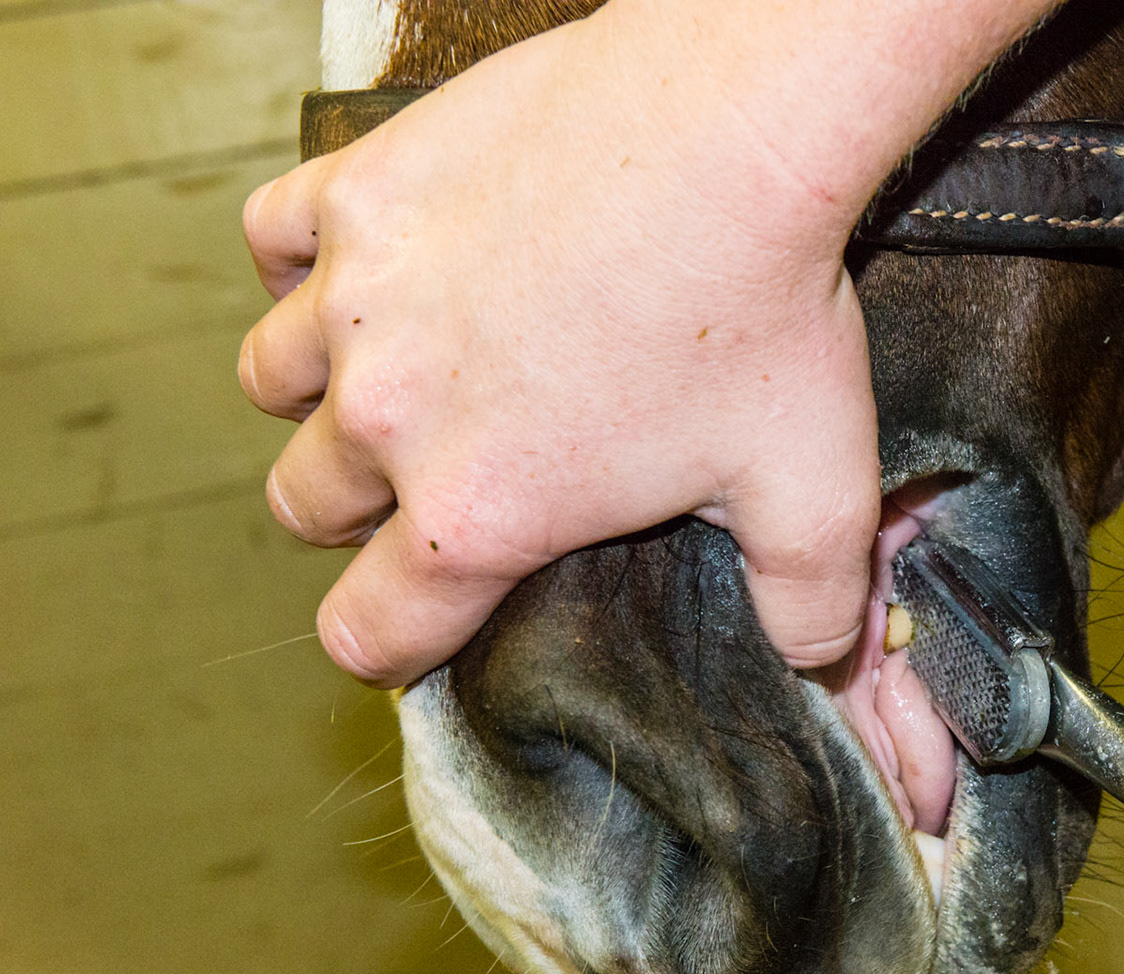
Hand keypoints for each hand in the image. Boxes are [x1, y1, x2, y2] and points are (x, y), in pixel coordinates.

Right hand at [240, 0, 1050, 685]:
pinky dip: (303, 258)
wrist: (727, 132)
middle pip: (307, 507)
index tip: (414, 623)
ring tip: (395, 372)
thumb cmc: (761, 310)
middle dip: (360, 513)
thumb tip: (818, 657)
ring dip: (319, 392)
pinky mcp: (356, 191)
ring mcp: (357, 299)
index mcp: (479, 514)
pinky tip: (369, 264)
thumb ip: (809, 599)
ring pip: (272, 381)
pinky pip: (271, 239)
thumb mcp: (812, 488)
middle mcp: (390, 416)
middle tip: (435, 476)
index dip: (388, 650)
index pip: (369, 632)